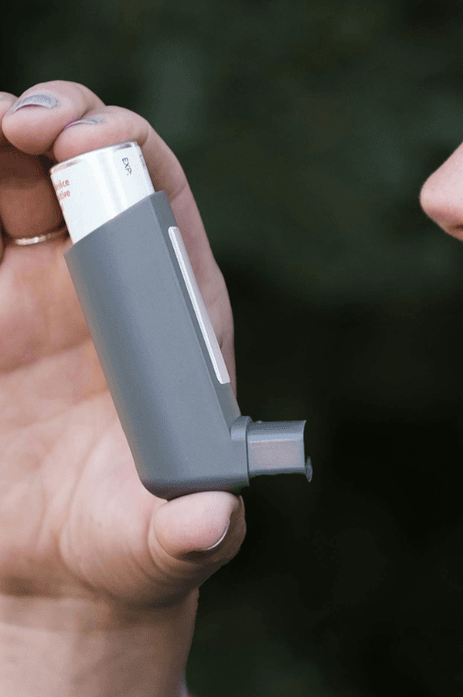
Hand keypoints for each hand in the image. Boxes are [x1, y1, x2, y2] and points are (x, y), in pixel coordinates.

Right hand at [0, 81, 244, 696]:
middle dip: (49, 123)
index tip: (83, 145)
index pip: (161, 200)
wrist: (60, 574)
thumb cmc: (131, 545)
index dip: (130, 153)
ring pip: (2, 187)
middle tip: (13, 121)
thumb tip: (207, 524)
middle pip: (77, 170)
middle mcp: (101, 287)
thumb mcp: (163, 543)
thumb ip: (186, 532)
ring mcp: (29, 296)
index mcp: (170, 312)